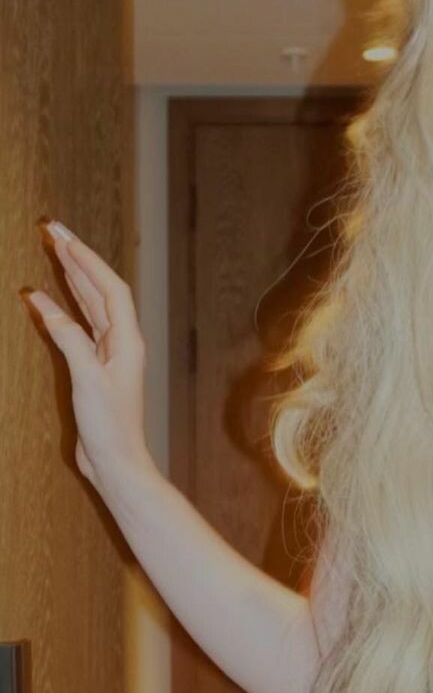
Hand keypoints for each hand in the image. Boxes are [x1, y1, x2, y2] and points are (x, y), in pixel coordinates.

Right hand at [23, 221, 154, 495]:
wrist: (117, 462)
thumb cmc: (110, 426)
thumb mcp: (87, 378)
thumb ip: (69, 338)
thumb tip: (44, 303)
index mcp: (128, 340)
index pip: (109, 287)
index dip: (87, 259)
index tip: (62, 236)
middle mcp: (123, 341)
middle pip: (101, 289)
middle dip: (78, 258)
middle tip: (52, 230)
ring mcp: (111, 353)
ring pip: (92, 304)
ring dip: (74, 277)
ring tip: (55, 251)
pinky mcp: (97, 366)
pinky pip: (82, 325)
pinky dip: (67, 307)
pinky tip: (51, 297)